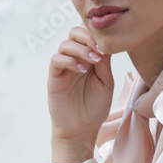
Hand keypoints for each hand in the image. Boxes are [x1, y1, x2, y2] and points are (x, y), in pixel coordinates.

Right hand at [48, 24, 113, 149]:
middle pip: (74, 33)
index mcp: (88, 59)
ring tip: (94, 61)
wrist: (81, 129)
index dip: (97, 35)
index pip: (88, 35)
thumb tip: (105, 44)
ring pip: (65, 44)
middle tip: (99, 49)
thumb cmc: (94, 108)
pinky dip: (69, 61)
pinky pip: (56, 60)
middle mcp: (74, 60)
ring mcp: (63, 68)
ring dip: (81, 49)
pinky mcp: (54, 78)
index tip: (108, 46)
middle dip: (88, 36)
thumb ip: (105, 63)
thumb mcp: (106, 83)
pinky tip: (82, 71)